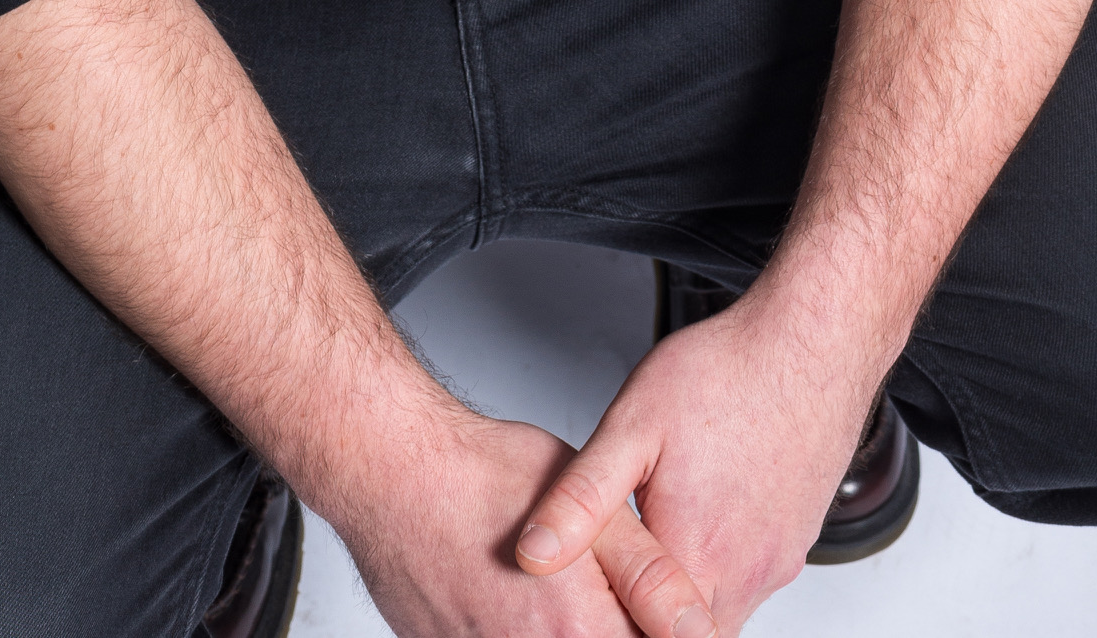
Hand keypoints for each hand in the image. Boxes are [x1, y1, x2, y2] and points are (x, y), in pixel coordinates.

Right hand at [329, 386, 689, 637]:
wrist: (394, 474)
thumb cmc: (486, 480)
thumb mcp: (599, 511)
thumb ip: (654, 581)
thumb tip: (702, 632)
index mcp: (578, 634)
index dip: (656, 627)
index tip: (643, 605)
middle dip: (605, 621)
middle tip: (588, 584)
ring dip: (567, 623)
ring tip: (548, 587)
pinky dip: (521, 625)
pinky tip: (515, 595)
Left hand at [517, 293, 877, 637]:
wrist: (812, 338)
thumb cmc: (728, 371)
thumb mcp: (633, 424)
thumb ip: (581, 497)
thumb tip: (532, 553)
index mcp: (694, 555)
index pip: (642, 634)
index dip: (611, 623)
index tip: (595, 602)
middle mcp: (743, 574)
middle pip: (685, 634)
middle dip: (645, 618)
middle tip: (617, 581)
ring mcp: (776, 562)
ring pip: (720, 615)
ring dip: (684, 599)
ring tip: (652, 552)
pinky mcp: (796, 544)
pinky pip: (751, 585)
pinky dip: (720, 573)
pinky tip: (701, 523)